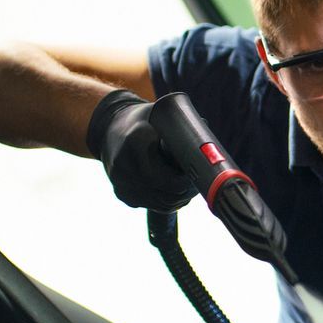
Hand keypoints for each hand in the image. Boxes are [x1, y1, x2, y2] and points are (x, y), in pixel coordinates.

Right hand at [86, 90, 195, 210]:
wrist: (110, 128)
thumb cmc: (144, 122)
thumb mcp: (161, 117)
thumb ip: (182, 130)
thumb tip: (211, 147)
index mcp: (135, 143)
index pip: (164, 177)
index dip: (185, 182)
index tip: (197, 176)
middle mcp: (123, 165)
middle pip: (164, 194)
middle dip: (185, 193)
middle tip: (198, 186)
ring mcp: (120, 182)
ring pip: (159, 204)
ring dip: (178, 200)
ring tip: (190, 190)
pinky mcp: (121, 194)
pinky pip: (150, 205)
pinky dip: (165, 202)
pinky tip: (175, 193)